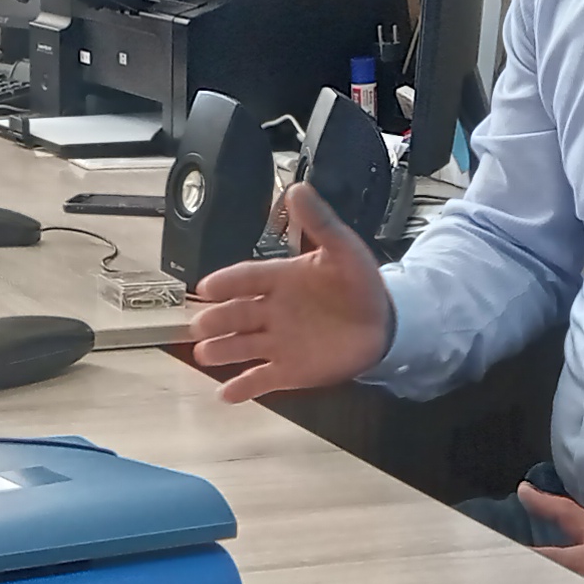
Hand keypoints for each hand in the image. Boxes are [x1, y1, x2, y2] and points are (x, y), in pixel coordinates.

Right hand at [186, 184, 392, 401]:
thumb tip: (297, 188)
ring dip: (223, 351)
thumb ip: (320, 221)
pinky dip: (243, 388)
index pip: (247, 278)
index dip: (227, 282)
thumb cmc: (360, 284)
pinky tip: (225, 395)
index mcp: (280, 279)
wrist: (385, 324)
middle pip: (236, 314)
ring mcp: (278, 342)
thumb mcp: (343, 248)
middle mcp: (271, 311)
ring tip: (205, 355)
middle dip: (216, 320)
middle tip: (199, 325)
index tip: (206, 286)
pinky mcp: (289, 370)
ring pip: (242, 346)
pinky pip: (261, 379)